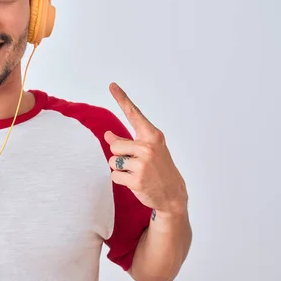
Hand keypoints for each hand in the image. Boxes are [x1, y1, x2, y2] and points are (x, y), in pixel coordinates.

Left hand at [104, 83, 187, 216]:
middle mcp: (148, 147)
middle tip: (135, 163)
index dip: (122, 99)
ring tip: (136, 172)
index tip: (112, 85)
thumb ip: (128, 141)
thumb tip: (107, 134)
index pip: (134, 114)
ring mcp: (143, 164)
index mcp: (152, 136)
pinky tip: (135, 182)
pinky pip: (115, 175)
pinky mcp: (137, 180)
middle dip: (119, 154)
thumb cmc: (158, 169)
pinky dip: (121, 180)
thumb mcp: (148, 150)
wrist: (172, 194)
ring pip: (113, 161)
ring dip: (120, 168)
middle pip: (114, 144)